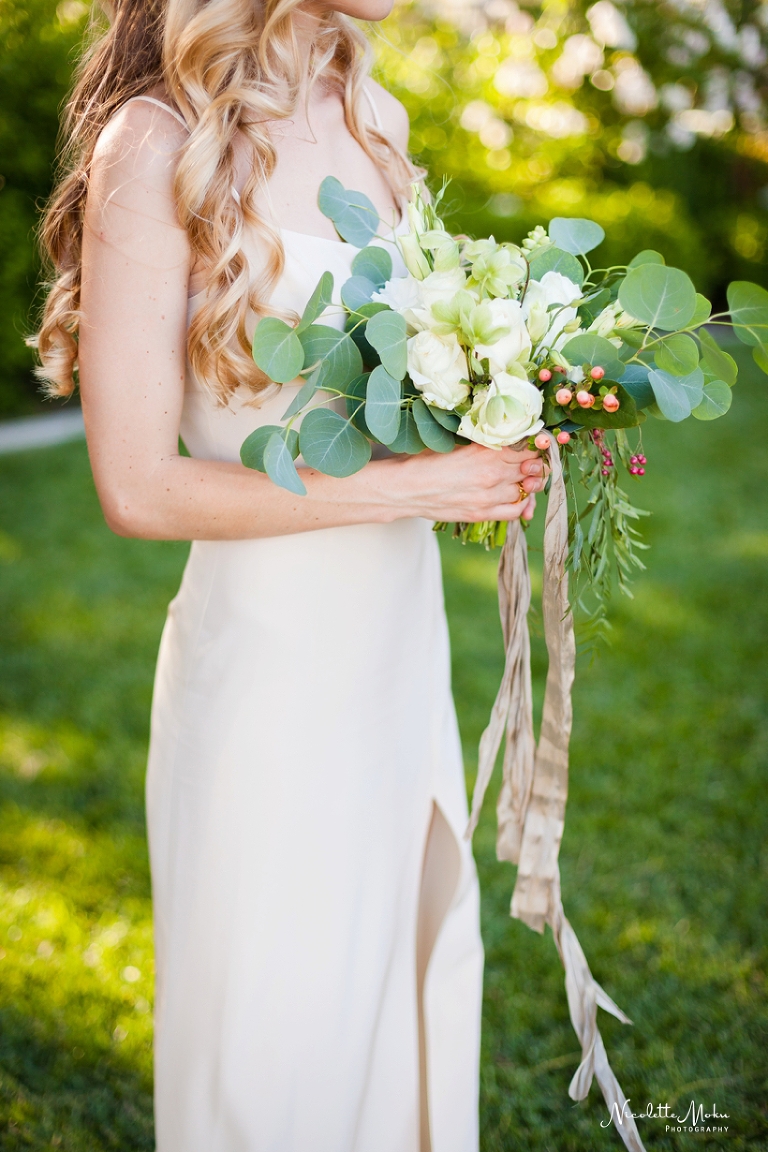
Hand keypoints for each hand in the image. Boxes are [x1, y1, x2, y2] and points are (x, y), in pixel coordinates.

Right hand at [387, 443, 546, 523]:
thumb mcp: (458, 442)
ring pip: (526, 489)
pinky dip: (521, 504)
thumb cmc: (428, 460)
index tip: (533, 444)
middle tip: (529, 461)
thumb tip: (509, 438)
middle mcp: (492, 473)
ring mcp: (489, 496)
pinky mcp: (482, 513)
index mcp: (486, 450)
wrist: (407, 488)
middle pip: (530, 468)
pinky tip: (516, 497)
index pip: (527, 446)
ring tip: (521, 479)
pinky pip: (515, 510)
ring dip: (527, 484)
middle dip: (533, 464)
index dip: (534, 444)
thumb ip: (485, 442)